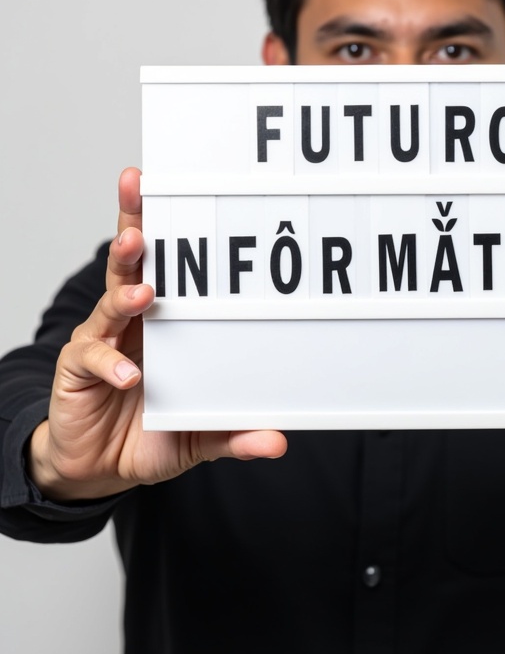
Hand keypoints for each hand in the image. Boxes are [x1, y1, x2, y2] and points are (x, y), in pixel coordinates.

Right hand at [28, 168, 286, 501]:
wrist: (100, 467)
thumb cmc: (151, 432)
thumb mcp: (201, 433)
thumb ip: (235, 433)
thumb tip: (278, 442)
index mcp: (165, 321)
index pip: (169, 263)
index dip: (168, 224)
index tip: (175, 186)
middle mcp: (132, 320)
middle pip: (133, 263)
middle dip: (135, 224)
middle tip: (141, 194)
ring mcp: (104, 339)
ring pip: (112, 299)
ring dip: (126, 287)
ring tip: (143, 286)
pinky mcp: (78, 367)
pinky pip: (93, 357)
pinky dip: (109, 363)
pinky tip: (127, 372)